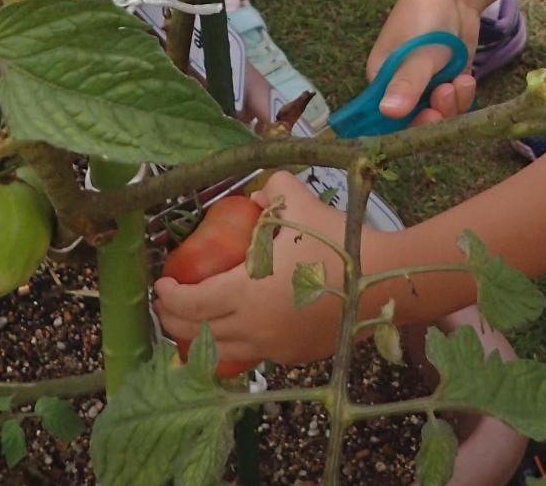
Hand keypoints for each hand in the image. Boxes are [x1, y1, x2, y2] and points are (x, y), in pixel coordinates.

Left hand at [152, 174, 353, 370]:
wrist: (383, 279)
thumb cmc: (337, 243)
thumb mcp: (301, 205)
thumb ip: (273, 188)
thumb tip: (258, 193)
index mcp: (247, 292)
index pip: (192, 304)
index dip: (170, 295)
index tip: (162, 282)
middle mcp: (254, 328)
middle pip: (198, 335)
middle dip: (174, 322)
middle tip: (167, 304)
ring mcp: (274, 347)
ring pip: (222, 354)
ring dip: (199, 341)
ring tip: (192, 325)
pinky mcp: (294, 356)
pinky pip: (253, 356)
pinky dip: (234, 347)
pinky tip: (236, 333)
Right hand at [366, 0, 481, 125]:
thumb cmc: (426, 17)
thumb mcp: (416, 53)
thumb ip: (406, 84)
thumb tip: (388, 112)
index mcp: (381, 80)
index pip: (386, 118)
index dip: (406, 125)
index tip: (427, 118)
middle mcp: (401, 86)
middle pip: (415, 119)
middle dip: (435, 115)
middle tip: (445, 95)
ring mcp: (426, 83)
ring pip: (439, 113)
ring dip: (452, 104)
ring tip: (458, 81)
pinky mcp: (447, 79)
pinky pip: (454, 102)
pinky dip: (462, 95)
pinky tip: (466, 78)